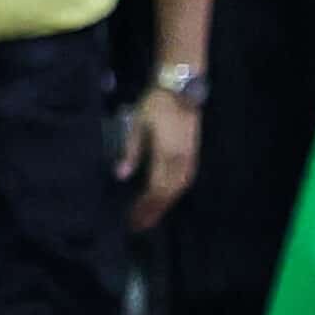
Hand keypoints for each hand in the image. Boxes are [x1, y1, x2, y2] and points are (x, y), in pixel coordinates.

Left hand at [118, 87, 200, 230]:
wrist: (181, 89)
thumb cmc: (155, 105)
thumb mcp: (136, 124)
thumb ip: (130, 151)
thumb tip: (120, 175)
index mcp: (166, 154)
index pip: (154, 188)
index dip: (143, 206)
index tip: (131, 219)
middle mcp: (181, 160)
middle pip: (167, 193)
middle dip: (152, 211)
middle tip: (138, 226)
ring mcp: (190, 157)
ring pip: (178, 189)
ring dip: (164, 205)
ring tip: (150, 217)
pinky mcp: (193, 153)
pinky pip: (185, 180)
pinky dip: (174, 194)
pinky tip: (166, 199)